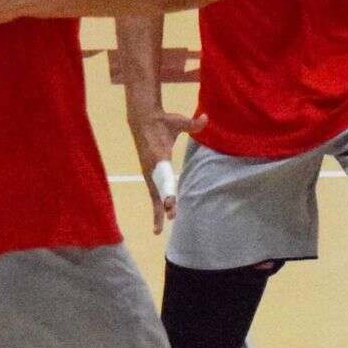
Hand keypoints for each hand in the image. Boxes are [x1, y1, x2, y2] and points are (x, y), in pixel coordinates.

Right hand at [125, 98, 207, 232]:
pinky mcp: (148, 174)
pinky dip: (155, 206)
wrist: (142, 119)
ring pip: (153, 194)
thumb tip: (206, 118)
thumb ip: (192, 123)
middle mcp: (151, 166)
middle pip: (157, 188)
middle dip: (164, 203)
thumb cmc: (163, 121)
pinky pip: (152, 192)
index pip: (163, 175)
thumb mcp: (177, 120)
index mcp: (158, 154)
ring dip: (157, 210)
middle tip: (172, 217)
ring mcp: (148, 171)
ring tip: (158, 230)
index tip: (170, 201)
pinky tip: (158, 221)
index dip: (167, 188)